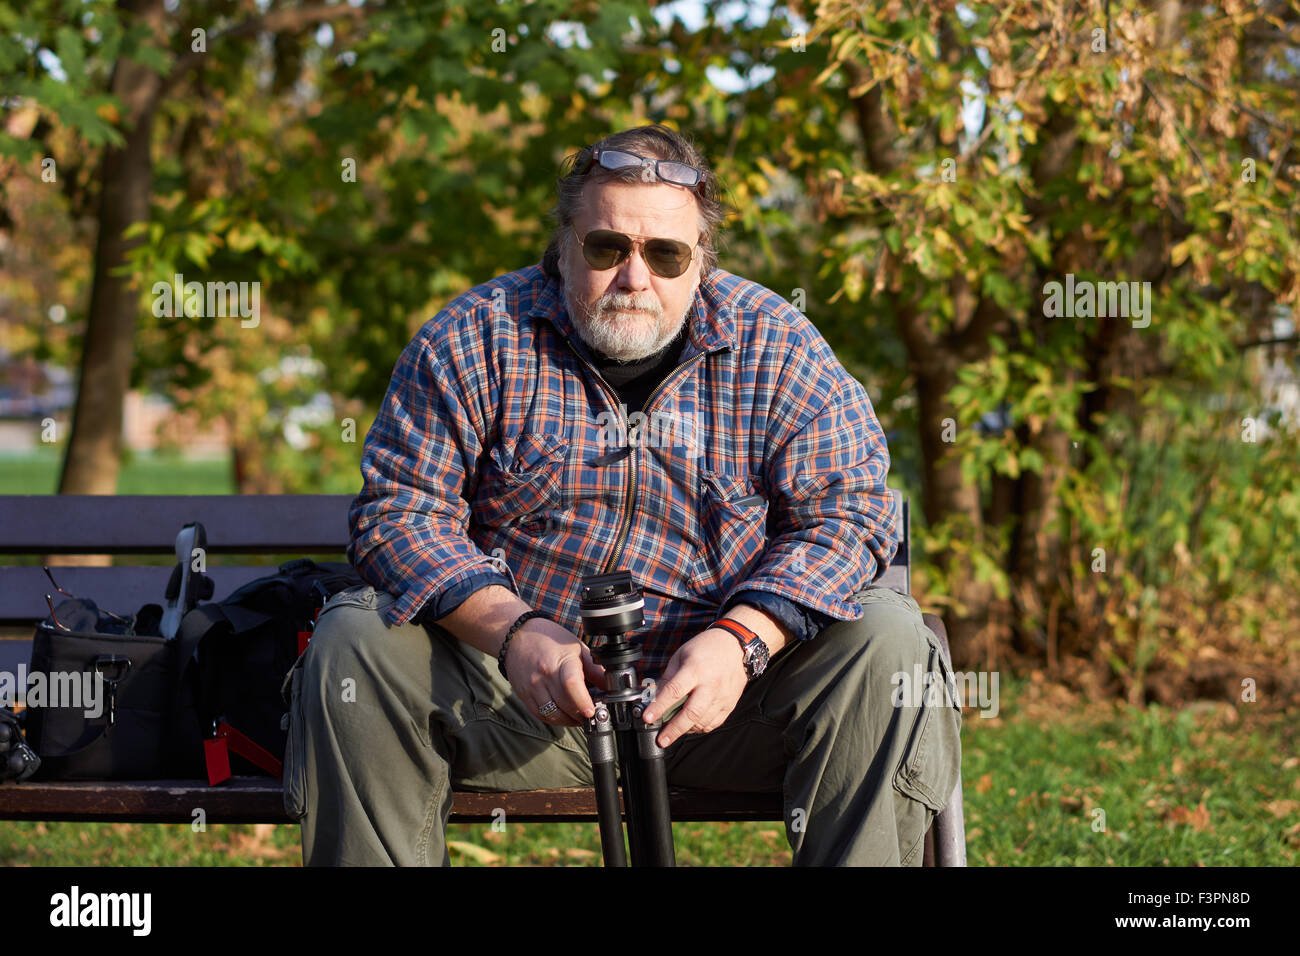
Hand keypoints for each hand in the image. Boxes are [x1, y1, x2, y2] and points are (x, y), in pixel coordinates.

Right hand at [504, 619, 605, 725]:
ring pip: (553, 714)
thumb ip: (595, 669)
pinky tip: (565, 715)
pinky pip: (541, 715)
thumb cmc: (550, 640)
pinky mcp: (524, 696)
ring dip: (569, 720)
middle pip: (564, 704)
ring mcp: (532, 688)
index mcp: (561, 661)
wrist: (517, 637)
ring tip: (580, 717)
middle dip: (581, 715)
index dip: (582, 701)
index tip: (592, 711)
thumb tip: (612, 686)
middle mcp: (544, 676)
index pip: (571, 684)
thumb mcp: (577, 649)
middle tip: (593, 715)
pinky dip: (555, 719)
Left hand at [640, 628, 747, 747]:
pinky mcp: (729, 704)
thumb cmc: (707, 647)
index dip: (659, 706)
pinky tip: (691, 726)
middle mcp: (710, 685)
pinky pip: (714, 723)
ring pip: (703, 721)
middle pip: (691, 713)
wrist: (736, 645)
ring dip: (686, 730)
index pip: (674, 691)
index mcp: (695, 669)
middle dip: (674, 729)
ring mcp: (722, 696)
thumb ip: (668, 677)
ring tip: (674, 731)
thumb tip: (653, 696)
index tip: (648, 718)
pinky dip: (700, 728)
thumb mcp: (681, 655)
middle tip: (662, 739)